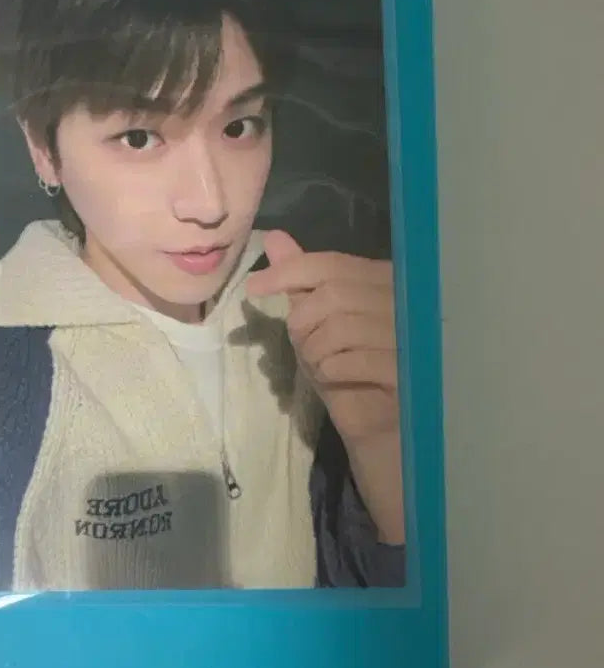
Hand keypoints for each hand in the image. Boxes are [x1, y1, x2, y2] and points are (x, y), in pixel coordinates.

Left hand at [247, 230, 399, 447]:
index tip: (254, 287)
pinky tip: (336, 379)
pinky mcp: (411, 370)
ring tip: (321, 365)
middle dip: (303, 322)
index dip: (288, 271)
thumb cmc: (350, 374)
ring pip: (340, 326)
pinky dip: (331, 370)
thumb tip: (274, 238)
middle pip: (334, 293)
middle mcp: (407, 300)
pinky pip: (354, 359)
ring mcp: (414, 334)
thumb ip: (301, 281)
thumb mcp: (318, 324)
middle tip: (302, 346)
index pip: (331, 263)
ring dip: (315, 350)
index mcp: (386, 280)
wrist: (382, 429)